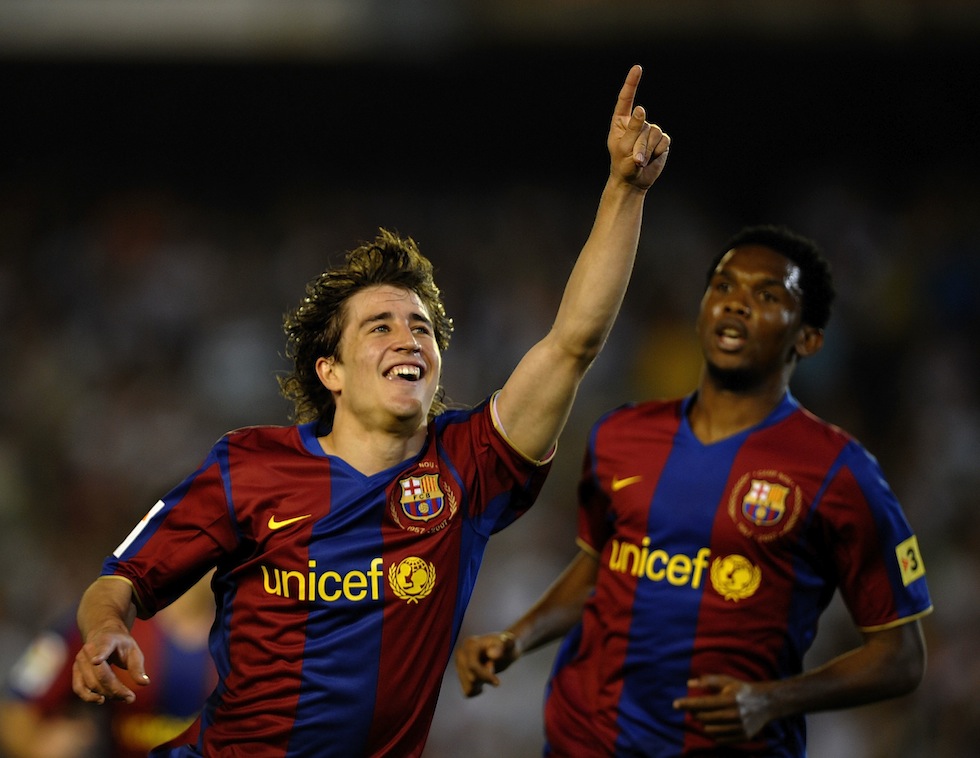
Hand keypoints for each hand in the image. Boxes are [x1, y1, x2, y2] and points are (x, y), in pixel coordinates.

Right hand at [71, 627, 148, 704]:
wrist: (103, 635)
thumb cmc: (121, 645)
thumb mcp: (133, 651)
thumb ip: (137, 667)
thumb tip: (145, 683)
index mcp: (106, 640)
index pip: (103, 647)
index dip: (100, 654)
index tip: (96, 661)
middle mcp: (89, 650)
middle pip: (101, 674)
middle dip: (116, 689)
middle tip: (131, 698)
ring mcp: (80, 660)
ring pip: (90, 683)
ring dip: (106, 694)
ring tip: (122, 698)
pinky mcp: (75, 670)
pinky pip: (78, 687)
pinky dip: (88, 696)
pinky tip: (101, 700)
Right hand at [454, 631, 519, 696]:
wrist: (504, 649)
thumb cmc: (508, 645)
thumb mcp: (510, 645)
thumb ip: (505, 646)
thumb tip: (492, 655)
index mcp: (470, 644)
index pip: (472, 666)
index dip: (485, 676)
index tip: (497, 683)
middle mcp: (461, 653)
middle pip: (470, 678)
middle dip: (485, 679)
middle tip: (493, 669)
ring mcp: (459, 663)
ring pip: (468, 687)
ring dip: (481, 685)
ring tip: (488, 673)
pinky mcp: (460, 673)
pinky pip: (467, 691)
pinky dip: (477, 690)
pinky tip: (483, 681)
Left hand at [607, 65, 669, 190]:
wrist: (634, 181)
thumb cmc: (622, 165)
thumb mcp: (623, 147)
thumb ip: (632, 128)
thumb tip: (641, 108)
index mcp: (622, 121)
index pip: (626, 99)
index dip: (632, 83)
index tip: (637, 68)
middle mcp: (637, 122)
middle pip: (643, 124)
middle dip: (639, 144)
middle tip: (633, 159)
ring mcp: (650, 131)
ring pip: (654, 133)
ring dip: (647, 150)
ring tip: (640, 161)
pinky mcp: (661, 140)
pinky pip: (663, 141)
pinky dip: (657, 152)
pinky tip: (651, 159)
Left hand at [673, 674, 773, 743]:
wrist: (766, 703)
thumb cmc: (741, 690)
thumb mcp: (726, 681)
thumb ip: (708, 681)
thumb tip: (688, 684)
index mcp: (729, 699)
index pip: (702, 704)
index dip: (687, 704)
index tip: (675, 704)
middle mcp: (734, 715)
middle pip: (704, 718)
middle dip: (694, 713)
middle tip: (691, 709)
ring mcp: (740, 727)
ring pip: (710, 730)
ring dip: (703, 723)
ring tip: (704, 716)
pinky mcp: (743, 736)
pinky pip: (720, 739)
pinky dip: (713, 733)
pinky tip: (714, 725)